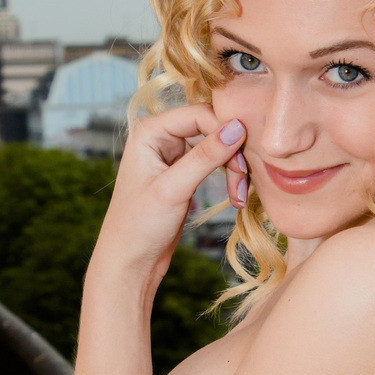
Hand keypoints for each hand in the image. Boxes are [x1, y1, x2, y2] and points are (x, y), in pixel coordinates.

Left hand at [92, 104, 248, 285]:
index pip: (199, 114)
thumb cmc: (139, 226)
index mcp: (149, 130)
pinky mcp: (183, 170)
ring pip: (217, 145)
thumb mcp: (173, 189)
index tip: (244, 161)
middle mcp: (160, 135)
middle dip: (231, 153)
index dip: (225, 131)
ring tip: (240, 196)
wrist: (130, 261)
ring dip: (233, 168)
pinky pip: (214, 162)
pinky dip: (228, 176)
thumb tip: (237, 127)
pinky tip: (236, 197)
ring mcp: (173, 152)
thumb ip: (205, 157)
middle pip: (211, 127)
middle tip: (244, 182)